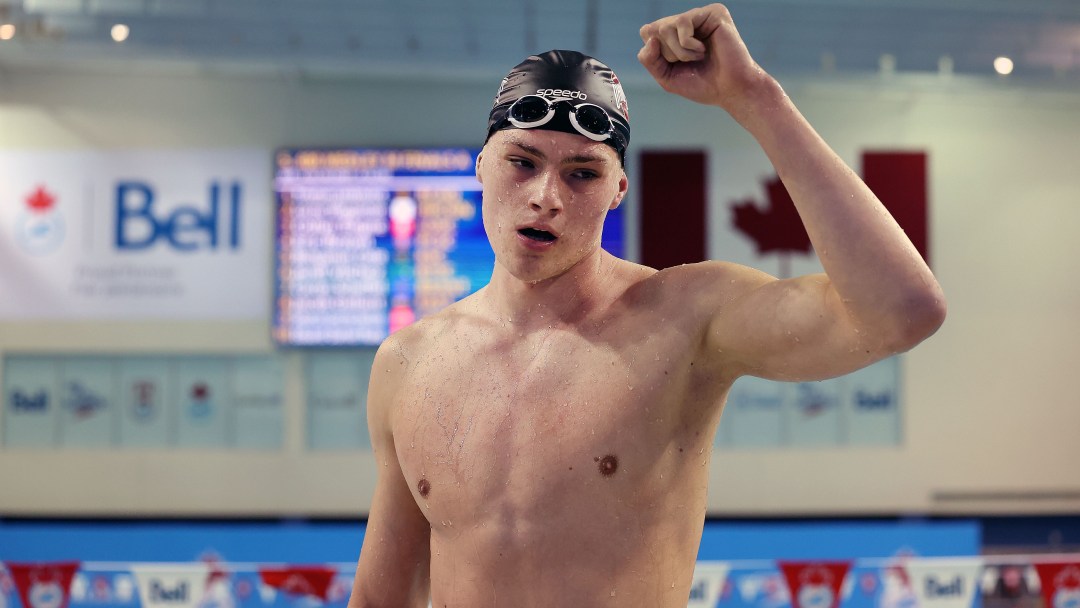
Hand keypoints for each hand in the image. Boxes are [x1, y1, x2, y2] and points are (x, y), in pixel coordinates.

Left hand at [638, 3, 775, 115]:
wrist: (730, 91)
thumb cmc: (702, 84)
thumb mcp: (666, 77)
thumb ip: (649, 59)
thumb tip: (648, 34)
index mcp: (675, 33)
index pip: (647, 32)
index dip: (655, 53)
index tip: (676, 65)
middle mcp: (687, 21)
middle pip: (654, 29)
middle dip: (668, 53)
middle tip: (690, 62)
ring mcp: (700, 15)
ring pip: (666, 26)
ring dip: (679, 51)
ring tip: (699, 57)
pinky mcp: (713, 12)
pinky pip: (682, 22)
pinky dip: (688, 44)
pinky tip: (704, 50)